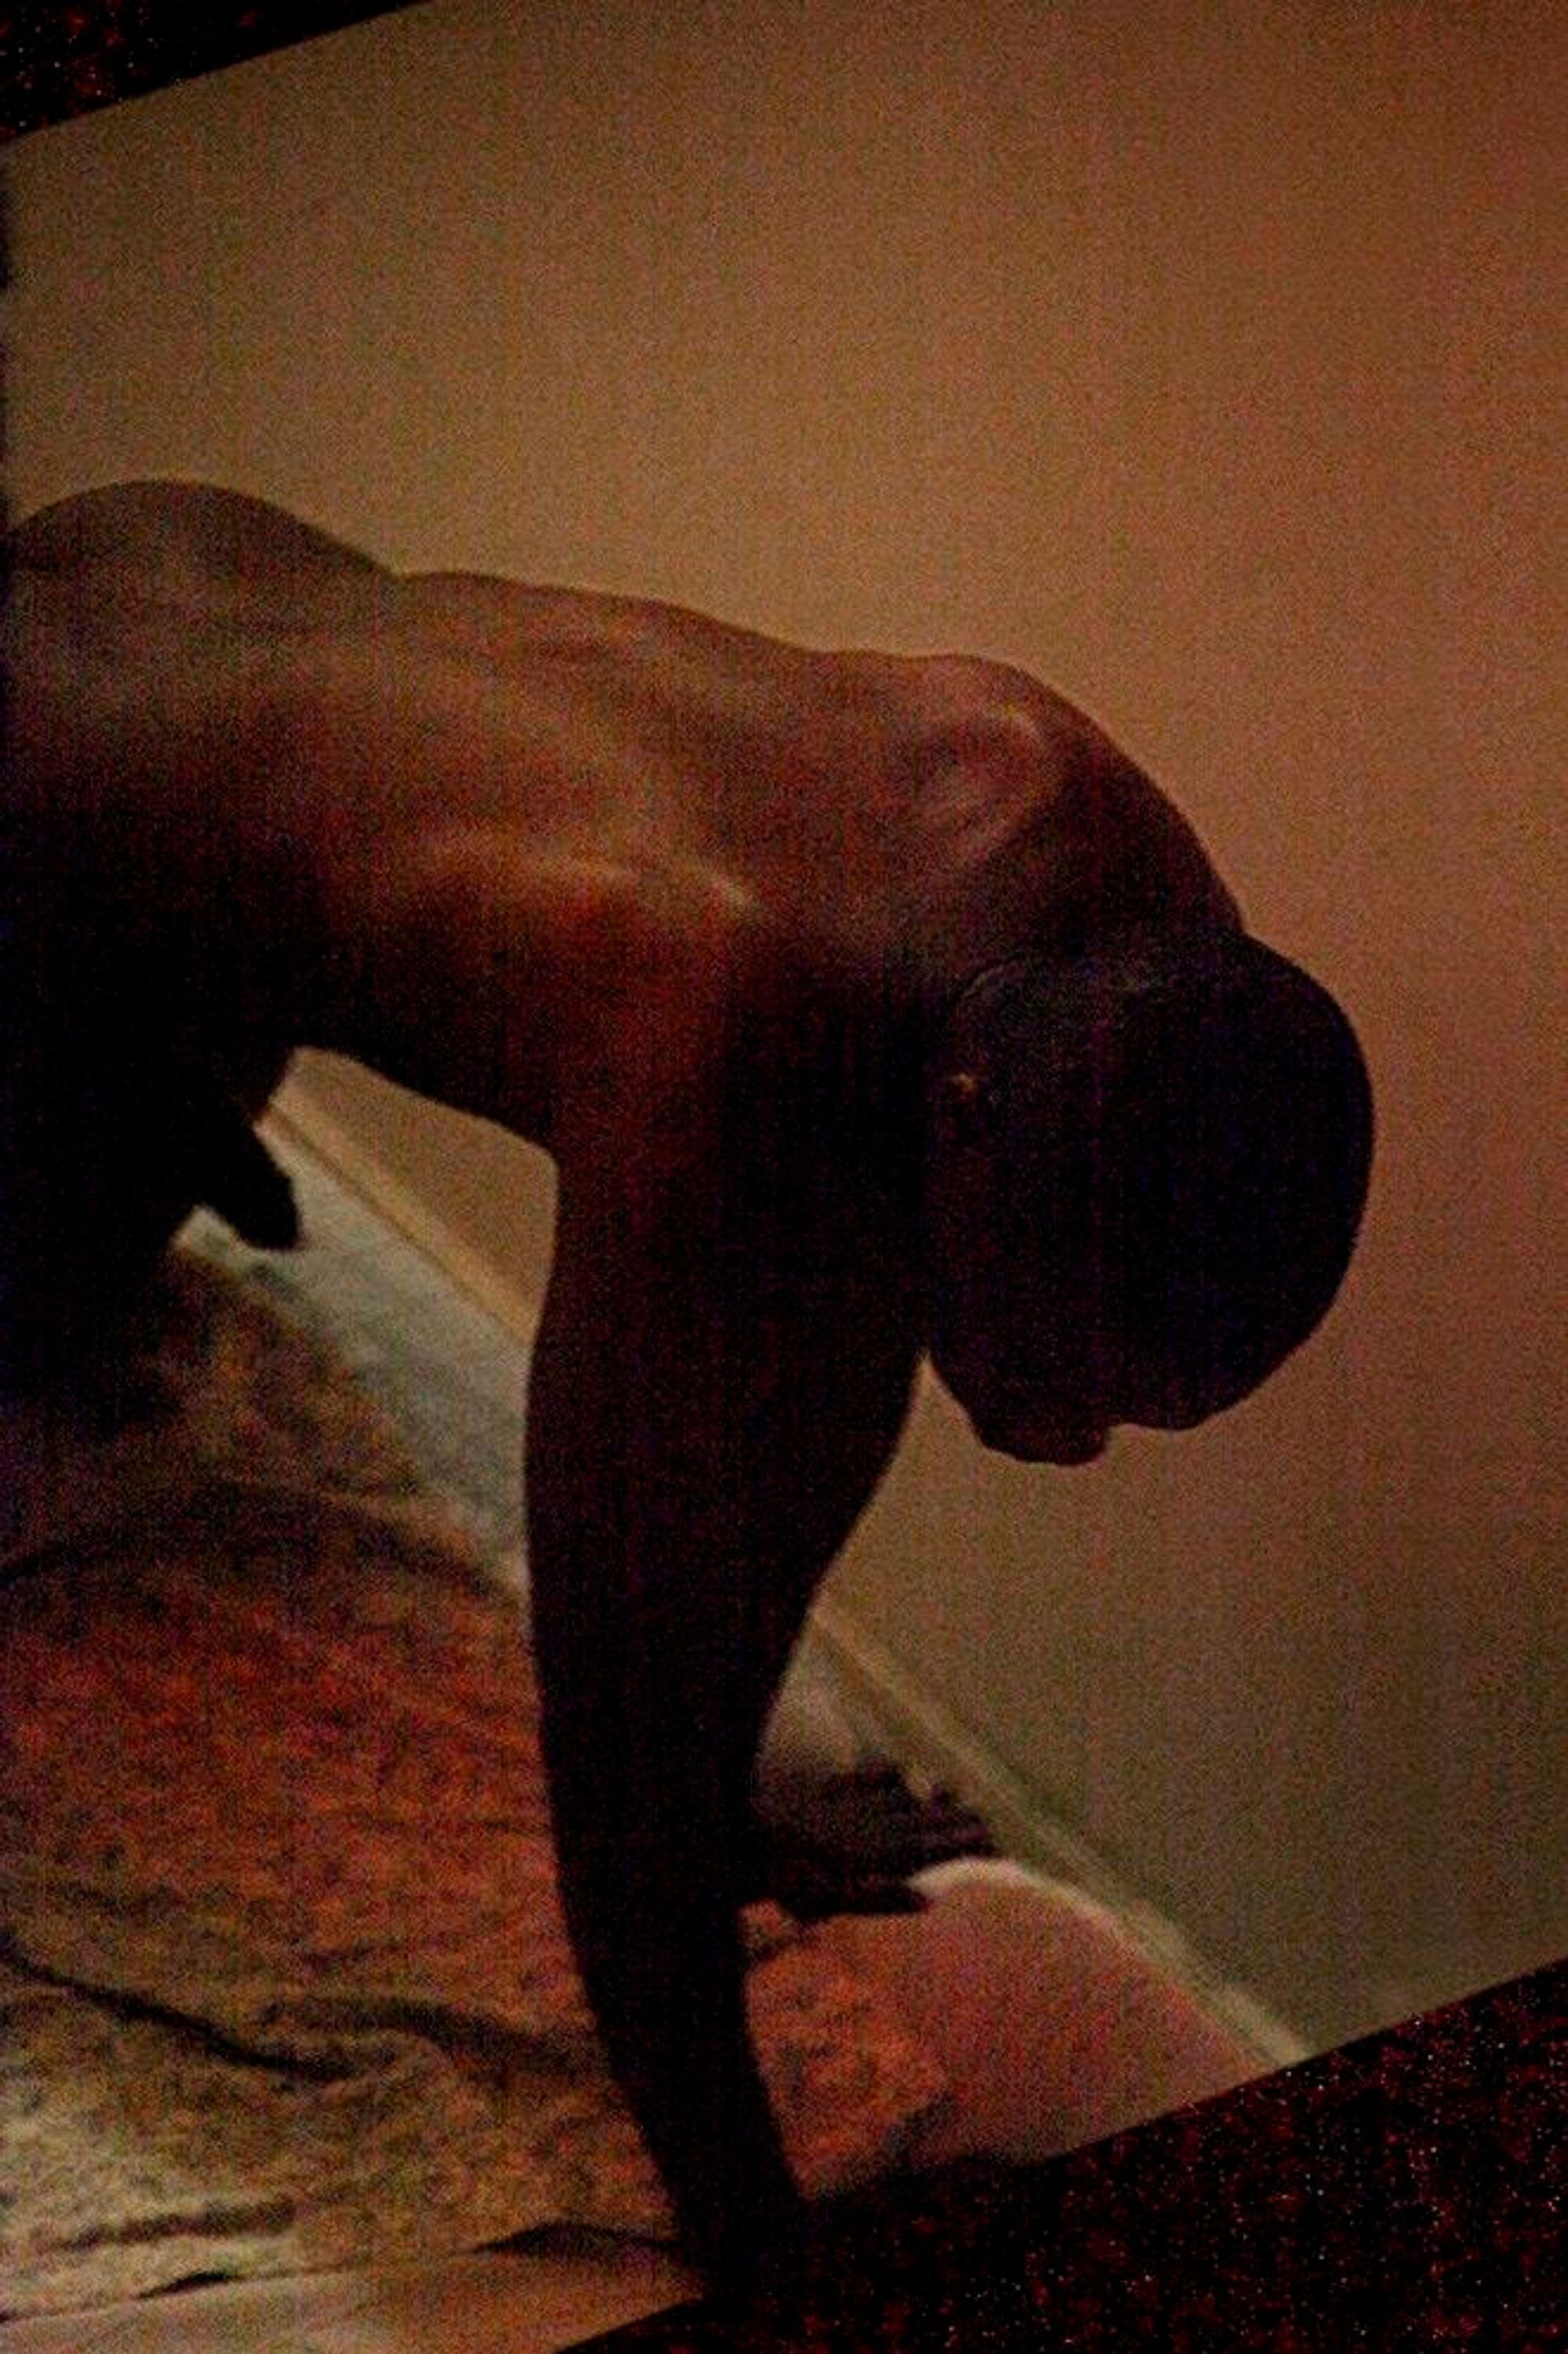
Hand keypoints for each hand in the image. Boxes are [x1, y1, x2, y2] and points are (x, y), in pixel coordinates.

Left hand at [751, 1763, 996, 1919]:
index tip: (995, 1848)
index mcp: (884, 1853)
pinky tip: (900, 1772)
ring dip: (931, 1800)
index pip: (939, 1847)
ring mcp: (857, 1803)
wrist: (748, 1832)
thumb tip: (928, 1899)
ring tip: (955, 1798)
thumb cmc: (790, 1876)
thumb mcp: (836, 1899)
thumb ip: (883, 1898)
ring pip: (908, 1798)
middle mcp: (879, 1823)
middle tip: (987, 1826)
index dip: (968, 1846)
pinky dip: (890, 1775)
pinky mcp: (833, 1791)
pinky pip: (871, 1777)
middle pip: (929, 1820)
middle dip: (960, 1822)